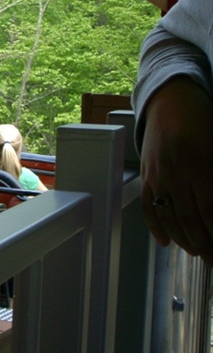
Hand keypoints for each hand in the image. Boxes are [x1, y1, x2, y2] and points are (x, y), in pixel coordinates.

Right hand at [140, 77, 212, 263]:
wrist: (170, 99)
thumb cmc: (203, 118)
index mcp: (197, 162)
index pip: (208, 208)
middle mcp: (174, 171)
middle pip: (189, 218)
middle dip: (204, 244)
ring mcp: (156, 174)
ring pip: (168, 215)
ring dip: (183, 239)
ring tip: (198, 253)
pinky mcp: (146, 175)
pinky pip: (148, 205)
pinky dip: (155, 226)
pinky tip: (165, 242)